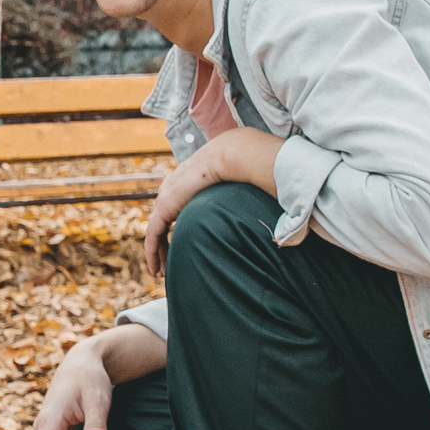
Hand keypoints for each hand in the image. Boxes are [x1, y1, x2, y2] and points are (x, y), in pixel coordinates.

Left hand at [144, 127, 285, 277]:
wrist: (234, 155)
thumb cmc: (246, 170)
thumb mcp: (240, 192)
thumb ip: (246, 207)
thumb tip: (277, 231)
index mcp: (188, 183)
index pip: (175, 209)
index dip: (177, 231)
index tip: (181, 250)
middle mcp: (173, 188)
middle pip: (162, 222)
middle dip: (163, 247)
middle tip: (167, 268)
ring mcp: (167, 197)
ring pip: (156, 232)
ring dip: (158, 255)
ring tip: (163, 274)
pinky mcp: (165, 206)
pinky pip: (154, 235)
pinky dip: (153, 253)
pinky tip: (156, 268)